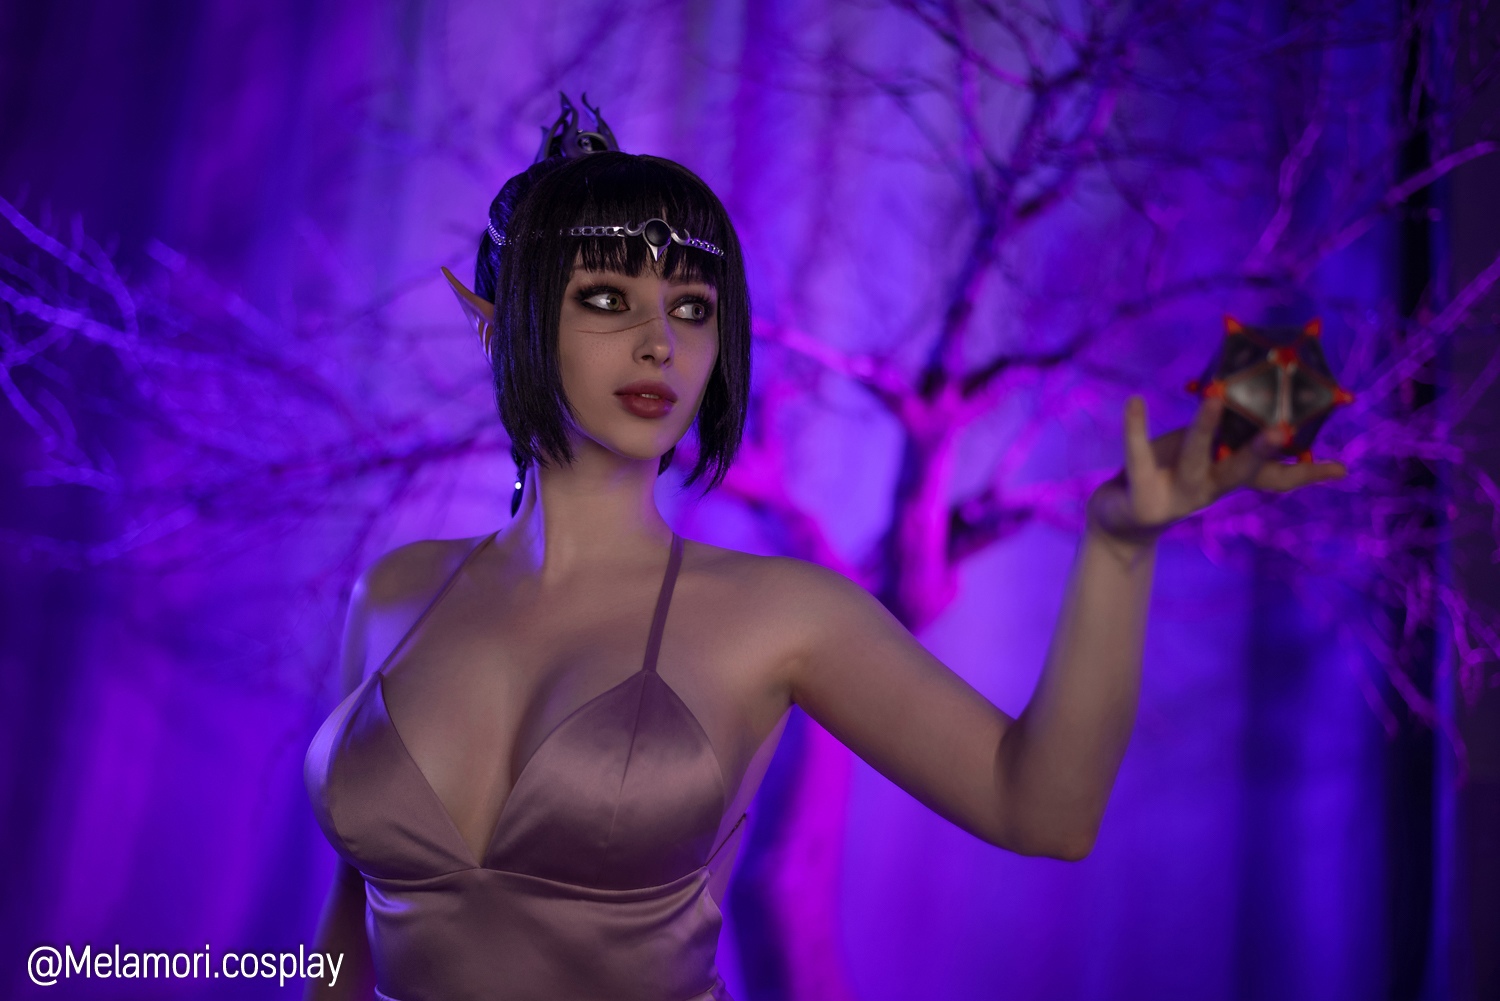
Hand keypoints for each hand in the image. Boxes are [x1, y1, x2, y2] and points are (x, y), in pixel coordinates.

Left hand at [1087, 395, 1347, 543]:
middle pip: (1239, 470)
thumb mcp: (1201, 456)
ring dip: (1205, 426)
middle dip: (1261, 450)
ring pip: (1194, 458)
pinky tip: (1135, 402)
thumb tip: (1257, 405)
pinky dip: (1135, 427)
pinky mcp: (1142, 496)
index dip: (1307, 474)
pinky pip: (1138, 455)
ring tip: (1215, 395)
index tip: (1342, 469)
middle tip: (1281, 430)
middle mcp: (1208, 490)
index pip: (1274, 480)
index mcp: (1227, 480)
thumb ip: (1226, 437)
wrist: (1121, 520)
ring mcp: (1176, 495)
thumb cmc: (1167, 475)